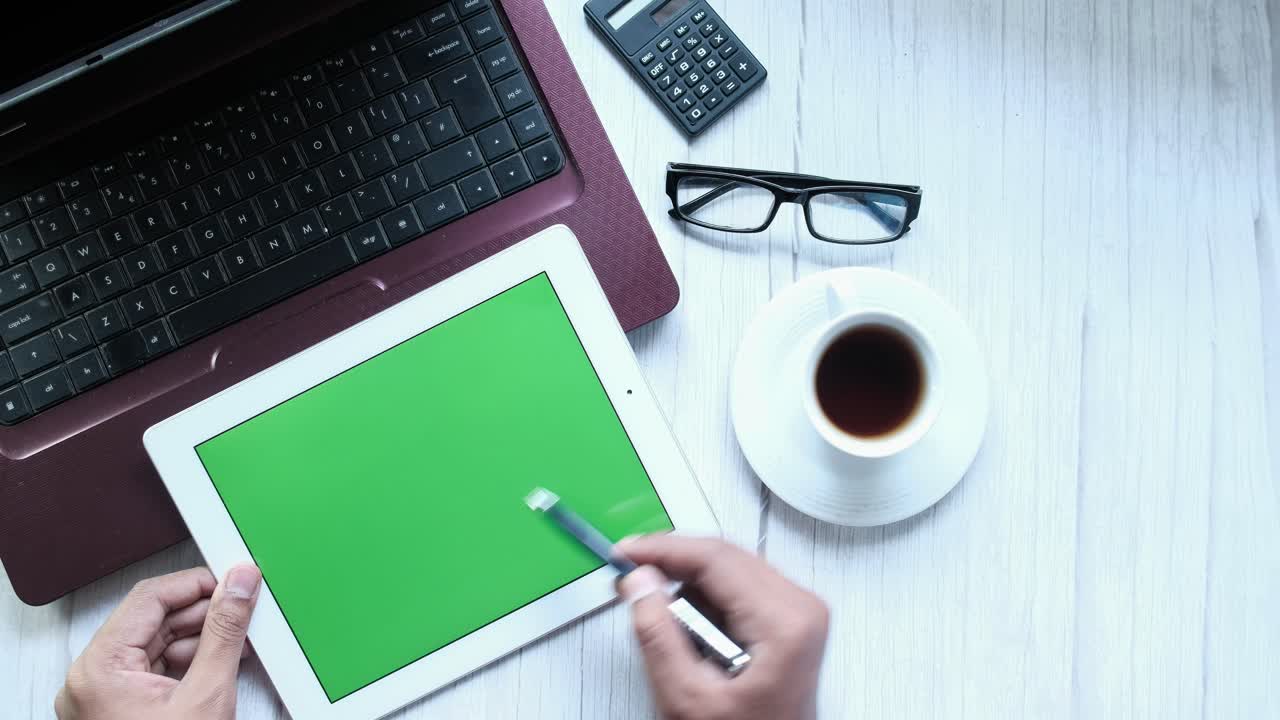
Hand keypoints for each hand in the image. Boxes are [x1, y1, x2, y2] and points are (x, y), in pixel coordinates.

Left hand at [55, 564, 261, 719]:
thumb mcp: (206, 694)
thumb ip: (224, 632)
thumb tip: (237, 586)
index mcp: (100, 668)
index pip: (149, 598)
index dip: (196, 583)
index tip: (232, 579)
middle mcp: (93, 680)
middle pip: (153, 620)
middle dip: (204, 613)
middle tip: (244, 606)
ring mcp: (105, 698)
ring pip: (158, 645)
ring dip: (202, 638)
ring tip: (242, 638)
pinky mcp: (121, 712)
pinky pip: (157, 671)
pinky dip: (192, 663)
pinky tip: (224, 661)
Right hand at [616, 536, 828, 719]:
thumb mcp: (688, 698)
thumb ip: (658, 635)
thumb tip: (640, 583)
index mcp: (784, 624)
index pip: (715, 559)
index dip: (663, 550)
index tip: (627, 553)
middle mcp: (801, 608)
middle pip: (725, 556)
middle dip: (673, 564)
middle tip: (632, 576)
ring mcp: (799, 612)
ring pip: (730, 568)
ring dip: (691, 588)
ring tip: (671, 628)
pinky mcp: (790, 619)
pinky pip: (740, 587)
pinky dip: (708, 601)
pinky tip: (694, 633)